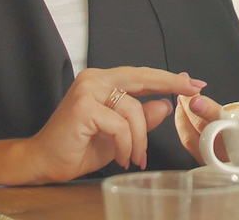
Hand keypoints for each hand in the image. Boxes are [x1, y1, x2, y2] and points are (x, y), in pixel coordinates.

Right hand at [22, 66, 207, 183]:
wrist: (44, 162)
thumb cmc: (78, 148)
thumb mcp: (119, 134)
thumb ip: (141, 117)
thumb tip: (166, 104)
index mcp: (103, 81)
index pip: (141, 75)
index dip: (168, 79)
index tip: (193, 83)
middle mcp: (94, 79)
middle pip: (142, 78)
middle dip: (170, 84)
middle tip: (193, 92)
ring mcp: (87, 90)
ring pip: (133, 110)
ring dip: (139, 139)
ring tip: (134, 157)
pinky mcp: (83, 106)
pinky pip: (120, 125)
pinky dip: (126, 145)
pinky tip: (122, 158)